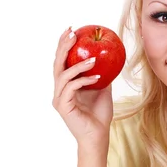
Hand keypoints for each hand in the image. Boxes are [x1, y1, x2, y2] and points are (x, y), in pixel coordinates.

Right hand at [52, 26, 113, 147]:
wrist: (98, 136)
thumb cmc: (100, 115)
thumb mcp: (103, 90)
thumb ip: (101, 75)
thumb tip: (109, 59)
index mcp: (66, 85)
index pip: (62, 61)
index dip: (64, 45)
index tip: (72, 30)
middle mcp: (59, 90)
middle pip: (57, 64)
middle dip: (63, 47)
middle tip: (73, 34)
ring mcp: (59, 98)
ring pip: (62, 75)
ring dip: (78, 65)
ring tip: (93, 59)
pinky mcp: (63, 106)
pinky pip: (71, 88)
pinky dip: (83, 80)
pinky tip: (97, 77)